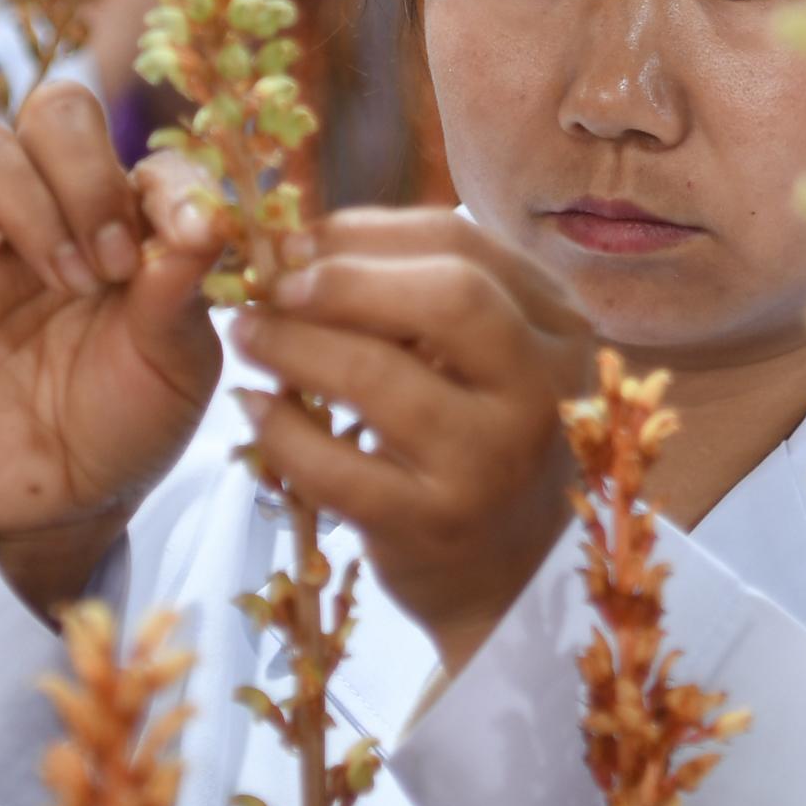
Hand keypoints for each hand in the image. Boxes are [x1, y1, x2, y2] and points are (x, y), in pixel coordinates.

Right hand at [0, 78, 228, 615]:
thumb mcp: (177, 361)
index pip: (150, 153)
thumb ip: (183, 284)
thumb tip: (201, 219)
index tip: (188, 240)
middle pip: (58, 109)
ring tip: (62, 280)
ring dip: (30, 201)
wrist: (58, 499)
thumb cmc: (126, 421)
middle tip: (109, 266)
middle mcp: (58, 206)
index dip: (172, 184)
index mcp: (133, 217)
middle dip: (88, 175)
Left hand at [225, 208, 596, 673]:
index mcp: (555, 325)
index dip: (364, 230)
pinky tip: (253, 408)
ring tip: (250, 335)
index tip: (296, 241)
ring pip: (381, 377)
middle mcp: (539, 388)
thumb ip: (416, 292)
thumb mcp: (479, 356)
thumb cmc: (479, 439)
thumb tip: (302, 241)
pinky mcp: (433, 524)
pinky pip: (335, 465)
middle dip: (342, 280)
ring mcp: (490, 461)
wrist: (512, 576)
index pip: (460, 241)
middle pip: (447, 296)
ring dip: (295, 346)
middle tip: (275, 287)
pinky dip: (279, 429)